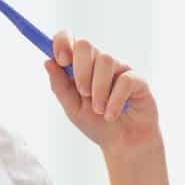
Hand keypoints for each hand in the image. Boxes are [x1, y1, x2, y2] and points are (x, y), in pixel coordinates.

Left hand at [45, 32, 159, 152]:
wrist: (122, 144)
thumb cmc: (97, 124)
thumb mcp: (72, 108)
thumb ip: (60, 86)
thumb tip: (47, 62)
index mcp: (81, 65)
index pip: (69, 40)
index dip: (62, 42)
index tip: (60, 59)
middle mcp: (99, 63)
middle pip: (85, 44)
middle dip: (80, 69)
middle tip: (83, 92)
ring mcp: (120, 69)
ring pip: (106, 60)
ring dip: (98, 89)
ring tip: (99, 110)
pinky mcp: (137, 79)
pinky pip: (125, 79)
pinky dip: (114, 100)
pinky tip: (111, 114)